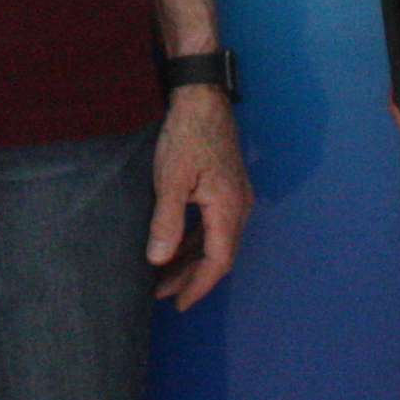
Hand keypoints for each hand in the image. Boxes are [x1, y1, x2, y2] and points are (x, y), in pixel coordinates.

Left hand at [147, 87, 251, 309]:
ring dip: (193, 259)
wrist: (201, 96)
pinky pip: (215, 224)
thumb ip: (167, 222)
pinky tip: (178, 245)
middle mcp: (239, 206)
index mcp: (228, 208)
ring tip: (165, 275)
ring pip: (217, 240)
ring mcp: (236, 195)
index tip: (178, 304)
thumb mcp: (171, 180)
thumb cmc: (186, 134)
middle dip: (192, 277)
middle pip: (219, 254)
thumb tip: (159, 260)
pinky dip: (197, 240)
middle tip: (163, 295)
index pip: (218, 261)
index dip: (197, 286)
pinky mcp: (228, 186)